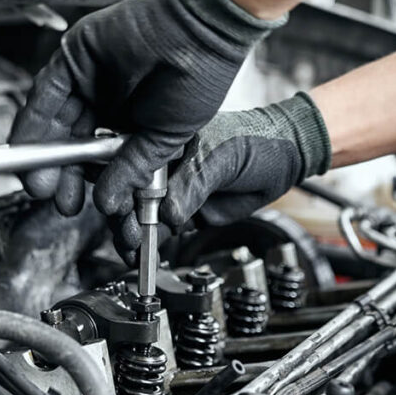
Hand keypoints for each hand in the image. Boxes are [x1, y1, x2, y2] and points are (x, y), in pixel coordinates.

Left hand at [9, 0, 284, 218]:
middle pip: (70, 140)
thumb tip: (108, 202)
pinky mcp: (74, 56)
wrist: (201, 30)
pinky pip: (46, 91)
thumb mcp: (165, 137)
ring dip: (41, 152)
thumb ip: (132, 168)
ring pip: (53, 120)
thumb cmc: (200, 77)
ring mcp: (88, 78)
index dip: (84, 180)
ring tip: (39, 182)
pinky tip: (28, 147)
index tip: (75, 203)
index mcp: (130, 120)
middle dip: (59, 171)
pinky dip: (33, 121)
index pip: (96, 156)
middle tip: (53, 196)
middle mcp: (106, 99)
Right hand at [120, 94, 327, 249]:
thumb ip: (192, 185)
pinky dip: (149, 245)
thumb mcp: (220, 158)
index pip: (126, 159)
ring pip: (139, 215)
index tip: (112, 204)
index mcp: (163, 140)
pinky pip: (159, 230)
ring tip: (134, 250)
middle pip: (125, 192)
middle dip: (121, 215)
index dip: (113, 182)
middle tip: (128, 232)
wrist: (283, 161)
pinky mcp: (183, 212)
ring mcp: (170, 189)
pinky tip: (143, 255)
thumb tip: (168, 214)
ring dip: (132, 234)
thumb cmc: (255, 141)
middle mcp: (160, 164)